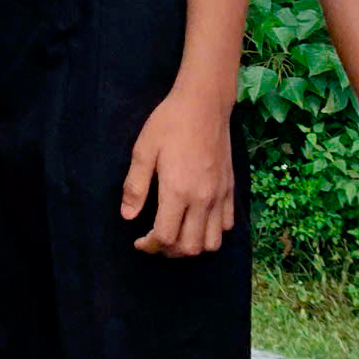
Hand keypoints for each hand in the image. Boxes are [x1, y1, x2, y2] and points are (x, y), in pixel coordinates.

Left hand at [122, 88, 235, 255]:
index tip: (139, 242)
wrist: (204, 105)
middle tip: (155, 242)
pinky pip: (227, 225)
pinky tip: (198, 222)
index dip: (150, 246)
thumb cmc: (169, 124)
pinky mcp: (230, 190)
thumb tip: (128, 217)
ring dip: (193, 247)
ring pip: (212, 243)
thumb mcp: (143, 150)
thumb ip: (136, 186)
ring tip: (176, 236)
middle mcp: (202, 200)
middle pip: (190, 247)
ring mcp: (220, 196)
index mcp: (178, 191)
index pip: (166, 237)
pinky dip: (213, 233)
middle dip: (169, 252)